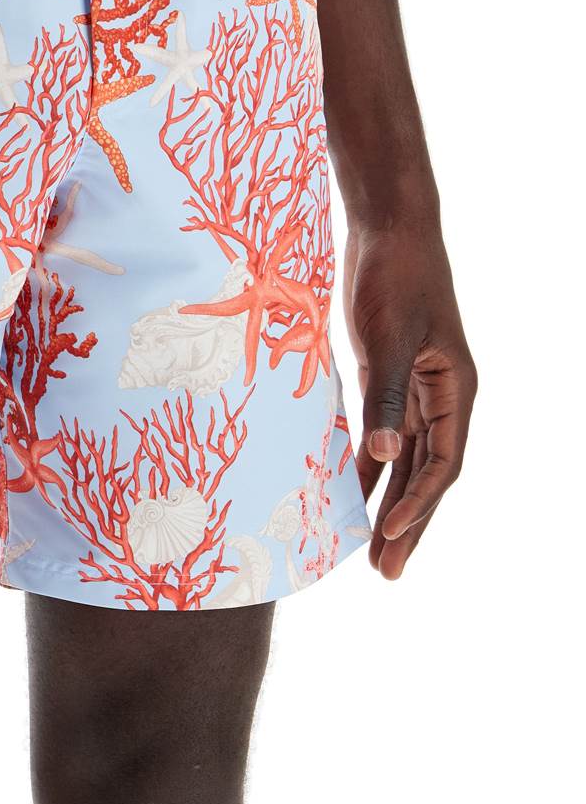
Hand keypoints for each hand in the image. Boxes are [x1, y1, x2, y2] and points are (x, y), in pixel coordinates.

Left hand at [344, 223, 475, 579]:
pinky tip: (346, 496)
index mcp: (457, 390)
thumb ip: (385, 398)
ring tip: (370, 552)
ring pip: (406, 462)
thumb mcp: (388, 339)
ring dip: (387, 503)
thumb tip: (385, 457)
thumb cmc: (396, 278)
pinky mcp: (389, 381)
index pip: (444, 463)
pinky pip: (383, 437)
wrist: (386, 230)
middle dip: (407, 523)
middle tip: (387, 572)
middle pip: (428, 475)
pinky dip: (366, 467)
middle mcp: (443, 398)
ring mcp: (417, 391)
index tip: (387, 534)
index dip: (418, 503)